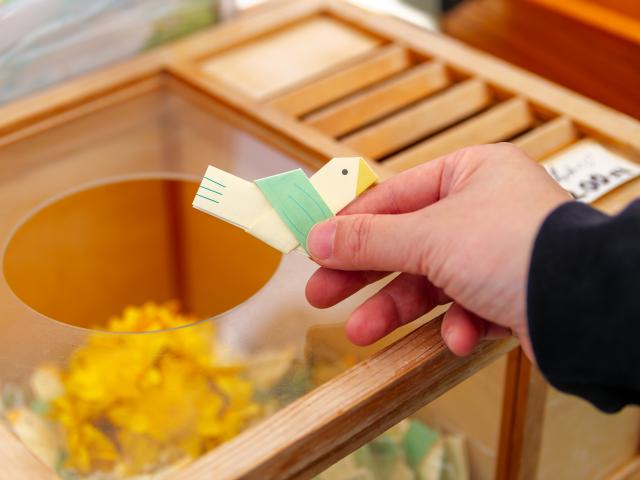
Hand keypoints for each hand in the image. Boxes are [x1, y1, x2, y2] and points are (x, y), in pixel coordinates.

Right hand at [305, 143, 569, 360]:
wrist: (587, 307)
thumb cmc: (512, 248)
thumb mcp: (428, 237)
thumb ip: (370, 238)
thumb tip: (315, 236)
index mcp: (469, 174)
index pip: (393, 196)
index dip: (351, 225)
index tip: (315, 250)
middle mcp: (484, 208)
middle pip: (406, 242)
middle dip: (365, 275)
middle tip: (321, 296)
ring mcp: (498, 252)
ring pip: (431, 280)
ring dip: (398, 308)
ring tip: (362, 333)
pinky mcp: (511, 292)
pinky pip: (468, 305)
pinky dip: (458, 323)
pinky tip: (459, 336)